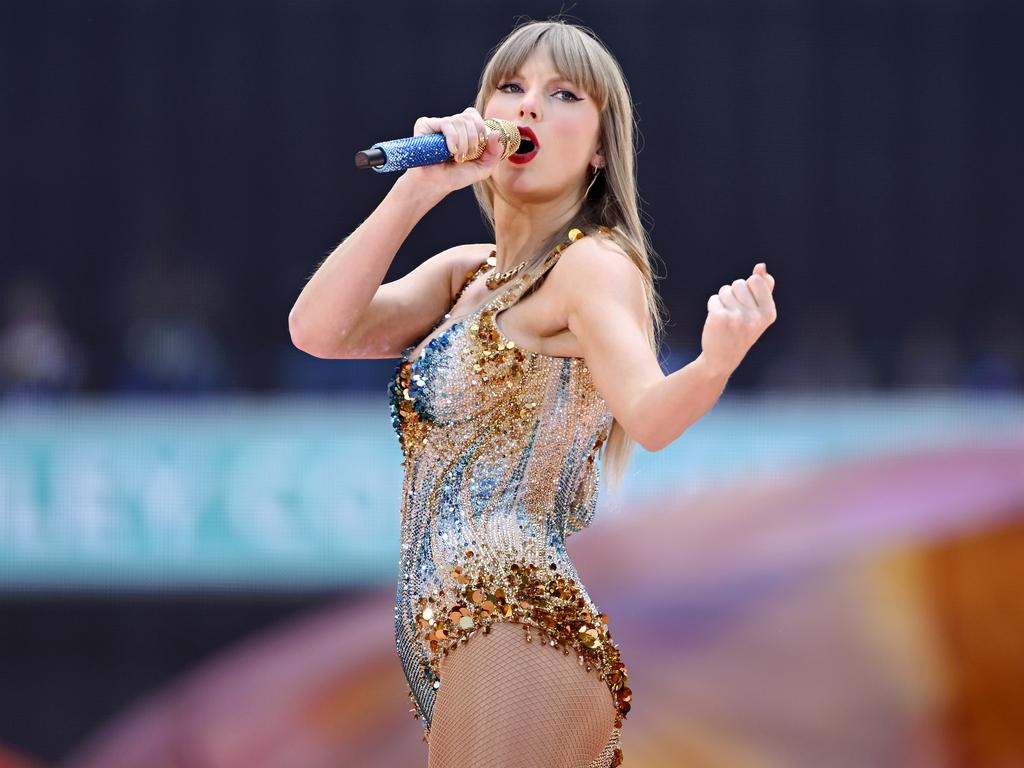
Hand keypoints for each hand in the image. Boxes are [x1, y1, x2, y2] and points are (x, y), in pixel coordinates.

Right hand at [402, 107, 506, 196]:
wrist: (436, 184)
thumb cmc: (456, 176)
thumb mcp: (483, 168)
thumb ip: (494, 153)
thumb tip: (496, 134)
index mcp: (464, 130)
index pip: (475, 116)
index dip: (480, 129)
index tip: (478, 148)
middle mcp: (451, 124)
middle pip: (469, 117)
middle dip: (473, 139)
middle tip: (467, 156)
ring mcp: (438, 124)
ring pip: (459, 121)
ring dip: (463, 143)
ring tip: (457, 157)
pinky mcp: (425, 125)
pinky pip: (446, 124)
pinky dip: (453, 139)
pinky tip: (450, 151)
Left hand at [699, 262, 777, 376]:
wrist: (722, 359)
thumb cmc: (741, 332)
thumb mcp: (758, 313)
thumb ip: (763, 288)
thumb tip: (761, 266)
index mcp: (768, 313)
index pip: (755, 280)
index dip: (748, 289)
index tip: (748, 307)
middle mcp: (755, 316)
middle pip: (739, 283)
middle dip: (734, 294)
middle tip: (736, 315)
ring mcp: (737, 317)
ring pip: (725, 290)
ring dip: (723, 300)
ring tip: (727, 318)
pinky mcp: (720, 318)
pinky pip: (714, 298)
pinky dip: (713, 306)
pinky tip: (717, 321)